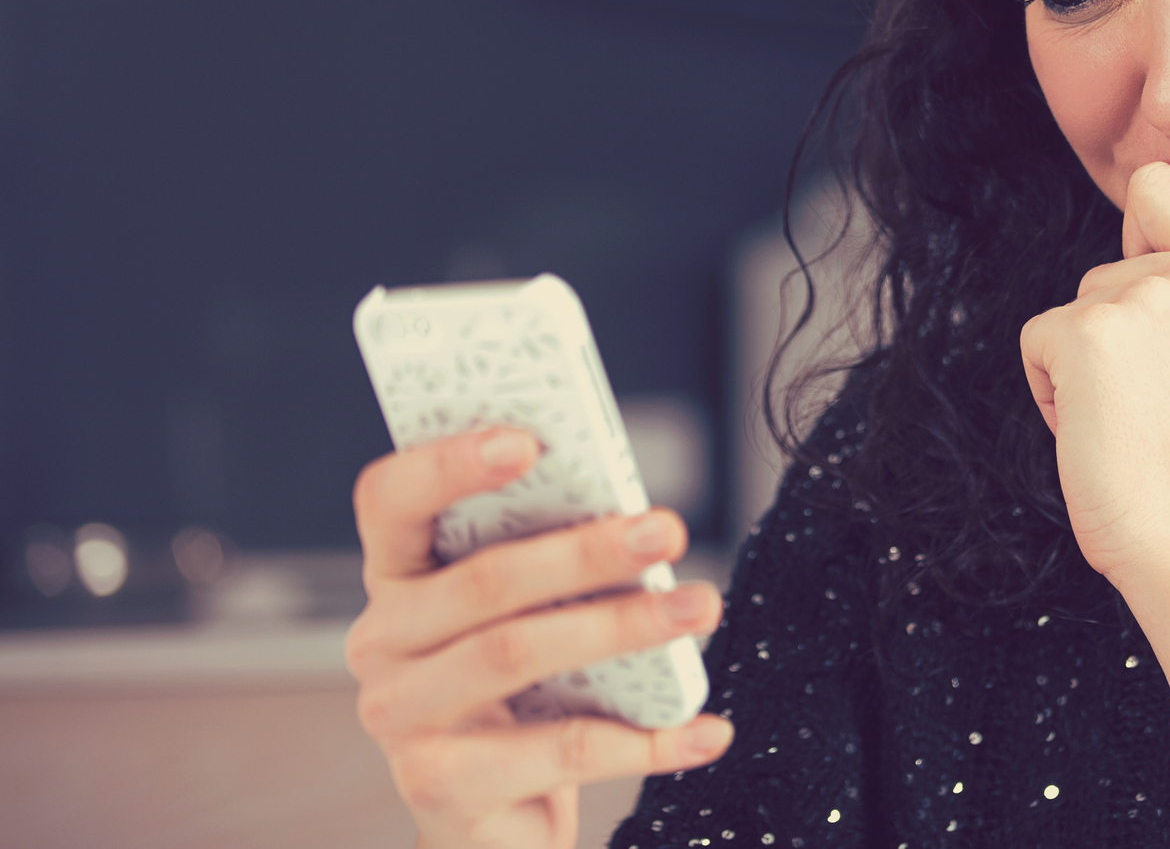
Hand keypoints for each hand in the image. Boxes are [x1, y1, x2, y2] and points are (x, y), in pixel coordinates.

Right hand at [345, 428, 733, 848]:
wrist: (495, 826)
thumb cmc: (525, 693)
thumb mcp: (530, 615)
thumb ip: (551, 558)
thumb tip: (636, 512)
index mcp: (398, 577)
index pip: (391, 500)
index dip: (449, 463)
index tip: (531, 441)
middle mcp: (380, 643)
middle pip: (482, 581)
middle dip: (585, 549)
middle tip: (667, 528)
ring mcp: (400, 719)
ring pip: (515, 653)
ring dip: (621, 627)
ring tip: (702, 606)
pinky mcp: (439, 787)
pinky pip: (557, 751)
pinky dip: (645, 740)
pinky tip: (707, 730)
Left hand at [1020, 161, 1169, 587]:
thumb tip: (1153, 229)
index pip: (1159, 186)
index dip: (1137, 233)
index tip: (1150, 300)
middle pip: (1104, 267)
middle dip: (1109, 331)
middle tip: (1152, 399)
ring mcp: (1141, 298)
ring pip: (1072, 306)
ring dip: (1080, 364)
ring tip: (1128, 417)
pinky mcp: (1085, 333)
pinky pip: (1036, 341)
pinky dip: (1048, 387)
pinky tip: (1094, 427)